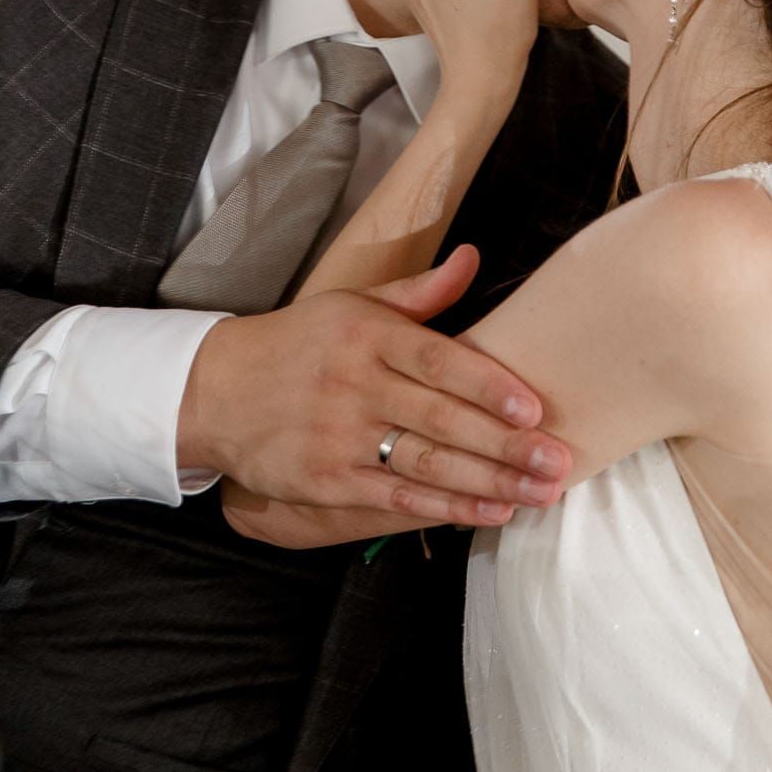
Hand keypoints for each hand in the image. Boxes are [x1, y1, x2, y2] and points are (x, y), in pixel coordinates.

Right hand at [178, 248, 569, 526]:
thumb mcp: (350, 305)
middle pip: (441, 419)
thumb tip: (472, 260)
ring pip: (425, 464)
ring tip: (537, 494)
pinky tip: (488, 512)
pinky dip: (445, 507)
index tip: (533, 408)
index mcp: (365, 334)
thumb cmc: (296, 343)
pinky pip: (395, 499)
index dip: (488, 386)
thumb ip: (418, 293)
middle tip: (557, 464)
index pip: (438, 359)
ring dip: (488, 483)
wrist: (214, 390)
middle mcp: (353, 384)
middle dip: (505, 446)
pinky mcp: (325, 480)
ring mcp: (338, 436)